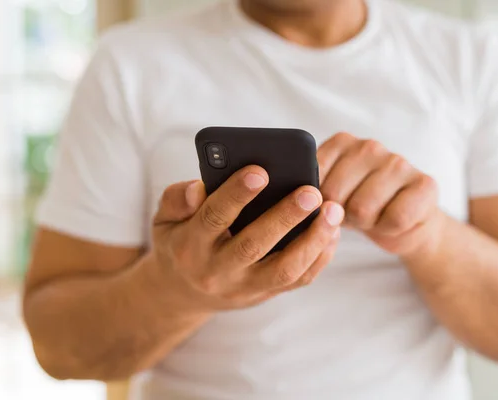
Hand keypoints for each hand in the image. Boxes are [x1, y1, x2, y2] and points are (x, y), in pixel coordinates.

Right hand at [150, 166, 344, 311]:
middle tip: (311, 192)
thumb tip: (199, 188)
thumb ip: (177, 199)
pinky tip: (333, 231)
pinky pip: (298, 281)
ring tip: (334, 210)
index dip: (236, 194)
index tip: (260, 170)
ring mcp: (244, 288)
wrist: (183, 292)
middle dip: (285, 217)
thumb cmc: (179, 241)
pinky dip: (320, 256)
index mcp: (189, 245)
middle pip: (253, 246)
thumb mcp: (164, 219)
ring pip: (284, 270)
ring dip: (313, 240)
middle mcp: (217, 271)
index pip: (213, 218)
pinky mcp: (265, 295)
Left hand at [318, 132, 441, 256]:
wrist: (405, 224)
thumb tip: (300, 196)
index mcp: (341, 143)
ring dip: (365, 224)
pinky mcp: (425, 184)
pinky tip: (392, 221)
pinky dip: (390, 229)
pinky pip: (395, 219)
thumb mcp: (329, 194)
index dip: (318, 201)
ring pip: (362, 209)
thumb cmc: (360, 206)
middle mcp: (369, 146)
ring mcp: (399, 162)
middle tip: (353, 214)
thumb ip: (311, 187)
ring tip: (373, 216)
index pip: (312, 175)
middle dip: (340, 215)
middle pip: (334, 195)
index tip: (328, 204)